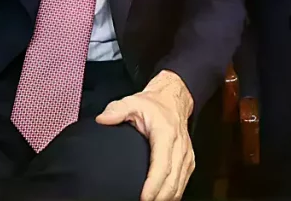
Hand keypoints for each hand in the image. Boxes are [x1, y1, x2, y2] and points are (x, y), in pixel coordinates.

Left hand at [96, 70, 194, 200]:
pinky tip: (161, 200)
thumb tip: (102, 119)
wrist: (174, 99)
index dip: (154, 185)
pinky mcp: (188, 162)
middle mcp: (180, 147)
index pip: (162, 164)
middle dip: (159, 198)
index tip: (143, 198)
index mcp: (166, 134)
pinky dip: (173, 195)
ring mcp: (186, 155)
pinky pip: (183, 183)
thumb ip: (117, 110)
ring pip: (180, 185)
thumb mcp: (133, 101)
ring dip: (166, 198)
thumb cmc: (153, 105)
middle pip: (173, 181)